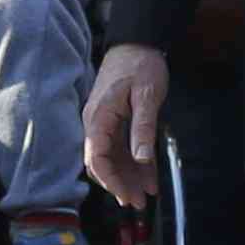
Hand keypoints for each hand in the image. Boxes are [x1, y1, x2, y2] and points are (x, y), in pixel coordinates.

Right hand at [85, 41, 171, 203]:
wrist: (137, 42)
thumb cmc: (141, 65)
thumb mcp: (147, 96)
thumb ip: (143, 128)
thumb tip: (141, 159)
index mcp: (98, 118)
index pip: (96, 158)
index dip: (111, 180)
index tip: (127, 195)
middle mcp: (96, 123)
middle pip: (102, 163)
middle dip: (120, 184)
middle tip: (139, 202)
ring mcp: (104, 123)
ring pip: (112, 158)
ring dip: (128, 177)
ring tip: (146, 195)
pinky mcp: (115, 121)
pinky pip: (121, 148)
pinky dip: (134, 163)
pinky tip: (148, 176)